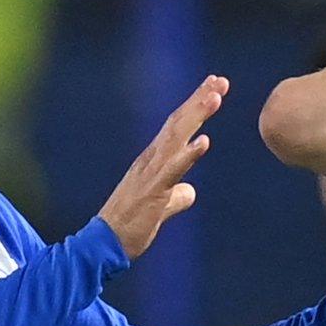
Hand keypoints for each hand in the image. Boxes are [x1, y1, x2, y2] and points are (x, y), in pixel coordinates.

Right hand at [99, 75, 226, 259]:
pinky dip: (189, 154)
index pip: (178, 127)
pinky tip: (204, 141)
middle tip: (221, 79)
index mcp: (154, 161)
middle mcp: (151, 160)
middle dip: (199, 100)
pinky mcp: (153, 192)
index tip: (215, 87)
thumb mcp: (161, 208)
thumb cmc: (130, 227)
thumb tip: (189, 193)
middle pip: (178, 123)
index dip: (196, 106)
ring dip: (196, 116)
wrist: (104, 245)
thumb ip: (176, 198)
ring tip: (215, 96)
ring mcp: (151, 173)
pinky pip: (173, 170)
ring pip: (176, 138)